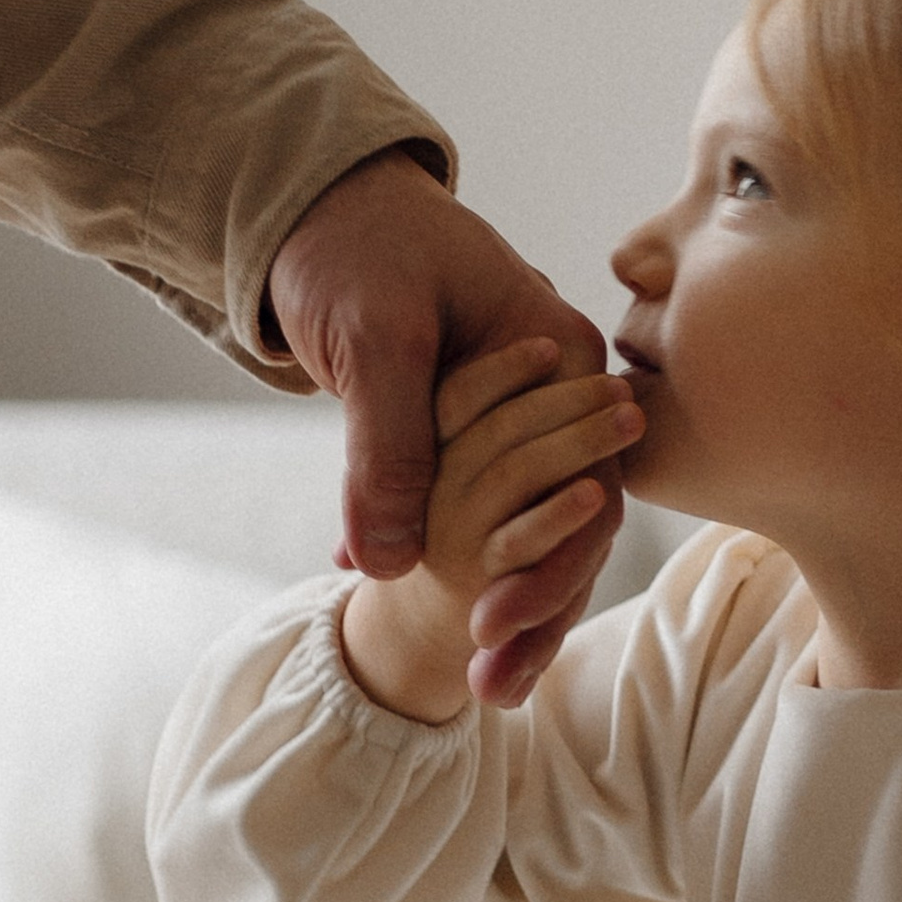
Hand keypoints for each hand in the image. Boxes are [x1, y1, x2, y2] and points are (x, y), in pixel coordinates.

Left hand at [265, 152, 617, 699]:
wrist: (314, 210)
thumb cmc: (355, 250)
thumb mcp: (371, 341)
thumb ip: (388, 446)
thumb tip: (390, 560)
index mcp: (560, 354)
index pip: (587, 476)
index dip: (551, 560)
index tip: (498, 625)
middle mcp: (556, 394)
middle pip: (573, 519)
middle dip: (537, 606)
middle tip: (494, 684)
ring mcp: (518, 422)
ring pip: (535, 531)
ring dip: (513, 609)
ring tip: (486, 691)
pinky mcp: (471, 443)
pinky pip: (486, 520)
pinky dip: (471, 578)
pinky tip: (448, 644)